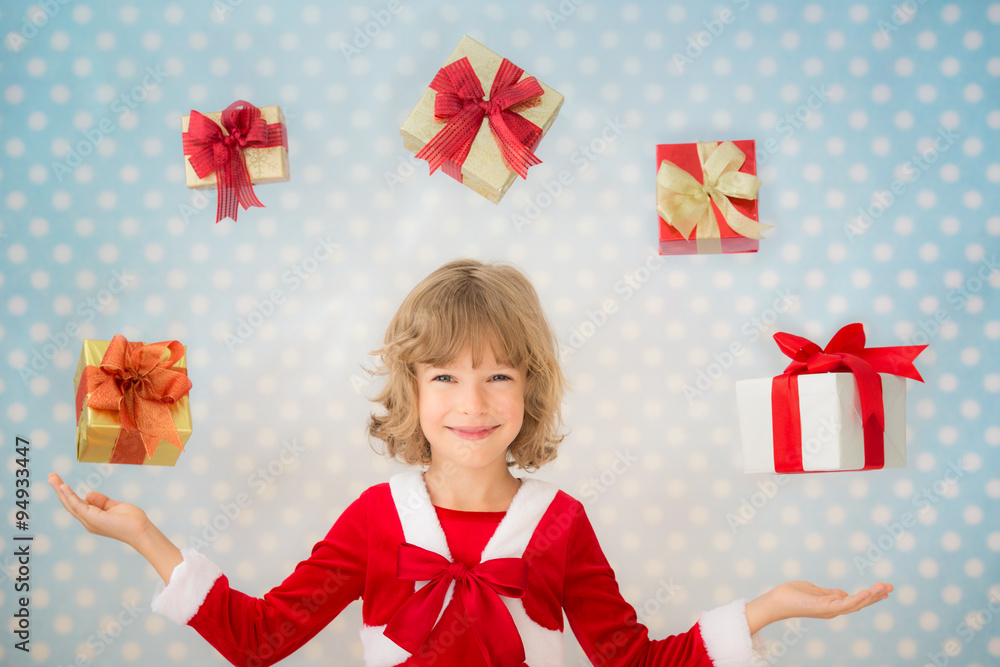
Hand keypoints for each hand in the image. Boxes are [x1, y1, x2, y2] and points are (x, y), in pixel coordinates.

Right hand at [48, 473, 150, 547]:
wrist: (140, 529)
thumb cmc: (131, 520)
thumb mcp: (114, 506)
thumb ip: (101, 501)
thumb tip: (87, 494)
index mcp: (92, 518)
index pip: (76, 504)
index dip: (67, 493)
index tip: (61, 482)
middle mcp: (88, 521)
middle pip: (69, 503)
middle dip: (59, 490)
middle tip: (51, 476)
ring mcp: (89, 521)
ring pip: (70, 504)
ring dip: (60, 490)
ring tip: (52, 478)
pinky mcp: (93, 519)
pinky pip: (78, 505)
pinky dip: (69, 496)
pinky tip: (63, 487)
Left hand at [746, 580, 892, 633]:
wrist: (777, 601)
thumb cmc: (793, 595)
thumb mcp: (816, 591)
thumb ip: (830, 593)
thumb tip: (843, 593)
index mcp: (833, 604)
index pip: (857, 600)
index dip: (871, 596)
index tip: (885, 590)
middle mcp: (834, 609)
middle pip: (860, 603)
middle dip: (876, 596)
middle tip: (890, 587)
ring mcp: (830, 610)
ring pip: (855, 604)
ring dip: (870, 596)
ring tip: (883, 588)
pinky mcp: (823, 608)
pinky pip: (843, 604)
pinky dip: (855, 599)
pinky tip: (865, 592)